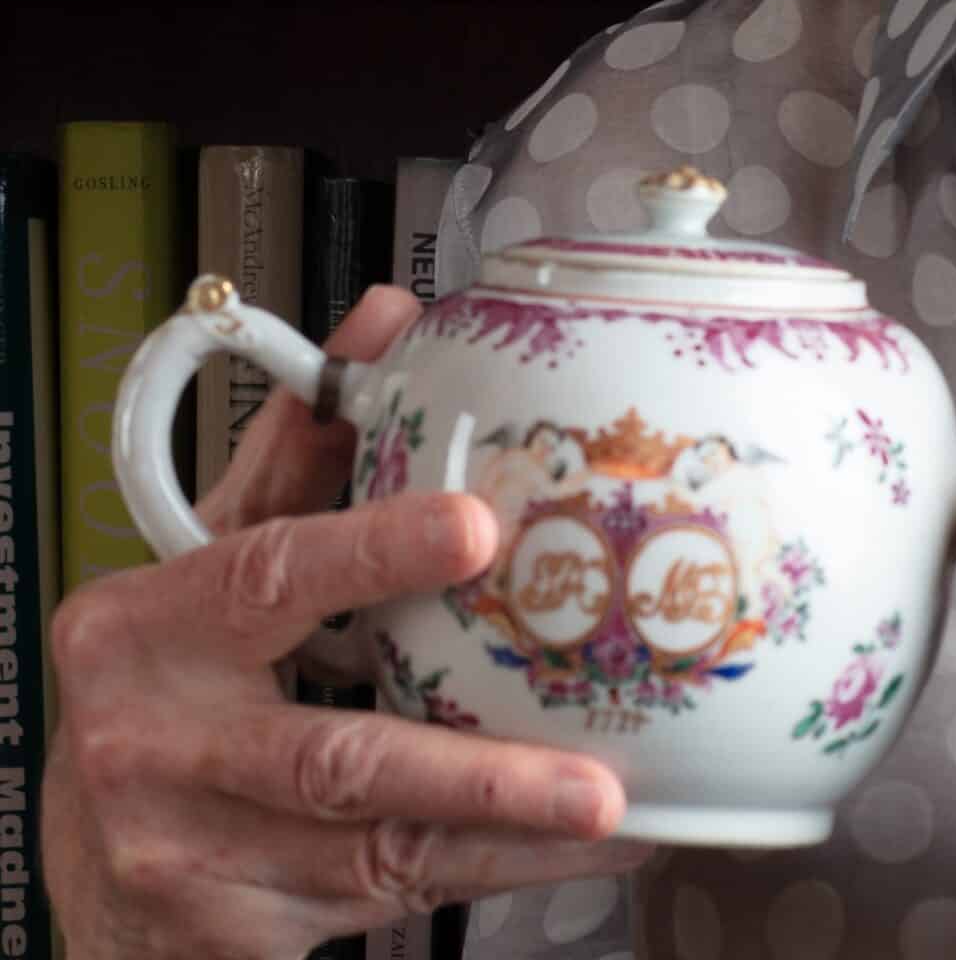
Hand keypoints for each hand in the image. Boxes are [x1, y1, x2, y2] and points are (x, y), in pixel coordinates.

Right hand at [43, 286, 650, 959]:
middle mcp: (158, 746)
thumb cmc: (169, 677)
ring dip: (502, 832)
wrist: (88, 860)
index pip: (267, 573)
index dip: (374, 550)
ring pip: (375, 849)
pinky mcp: (231, 930)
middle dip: (472, 769)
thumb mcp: (211, 551)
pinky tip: (562, 854)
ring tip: (605, 810)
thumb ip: (302, 443)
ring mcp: (193, 851)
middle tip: (586, 770)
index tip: (474, 529)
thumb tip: (387, 318)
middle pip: (332, 757)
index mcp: (145, 627)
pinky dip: (483, 872)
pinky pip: (384, 898)